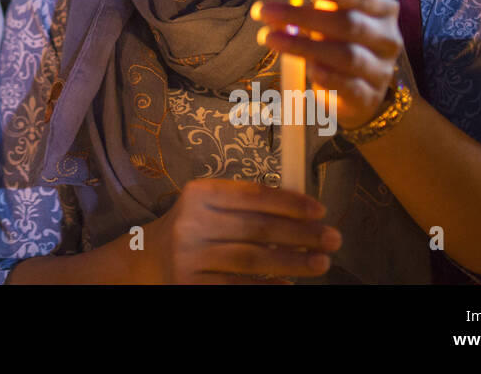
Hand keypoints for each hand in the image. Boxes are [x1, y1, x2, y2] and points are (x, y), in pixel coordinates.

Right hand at [145, 177, 340, 282]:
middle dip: (301, 234)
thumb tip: (303, 212)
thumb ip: (247, 205)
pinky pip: (237, 287)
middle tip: (333, 238)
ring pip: (251, 260)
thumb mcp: (211, 206)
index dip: (290, 202)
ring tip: (321, 263)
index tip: (320, 210)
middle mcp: (192, 223)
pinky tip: (289, 286)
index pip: (253, 195)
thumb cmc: (194, 229)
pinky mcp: (191, 285)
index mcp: (200, 194)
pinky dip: (267, 287)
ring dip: (292, 262)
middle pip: (256, 228)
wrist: (148, 260)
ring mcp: (189, 257)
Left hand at [251, 0, 405, 129]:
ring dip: (303, 47)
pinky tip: (305, 70)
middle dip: (302, 18)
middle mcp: (386, 38)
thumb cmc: (348, 28)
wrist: (363, 87)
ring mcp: (378, 70)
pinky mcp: (364, 97)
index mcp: (383, 8)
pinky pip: (348, 89)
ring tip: (269, 39)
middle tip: (262, 11)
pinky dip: (326, 79)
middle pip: (347, 26)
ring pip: (345, 57)